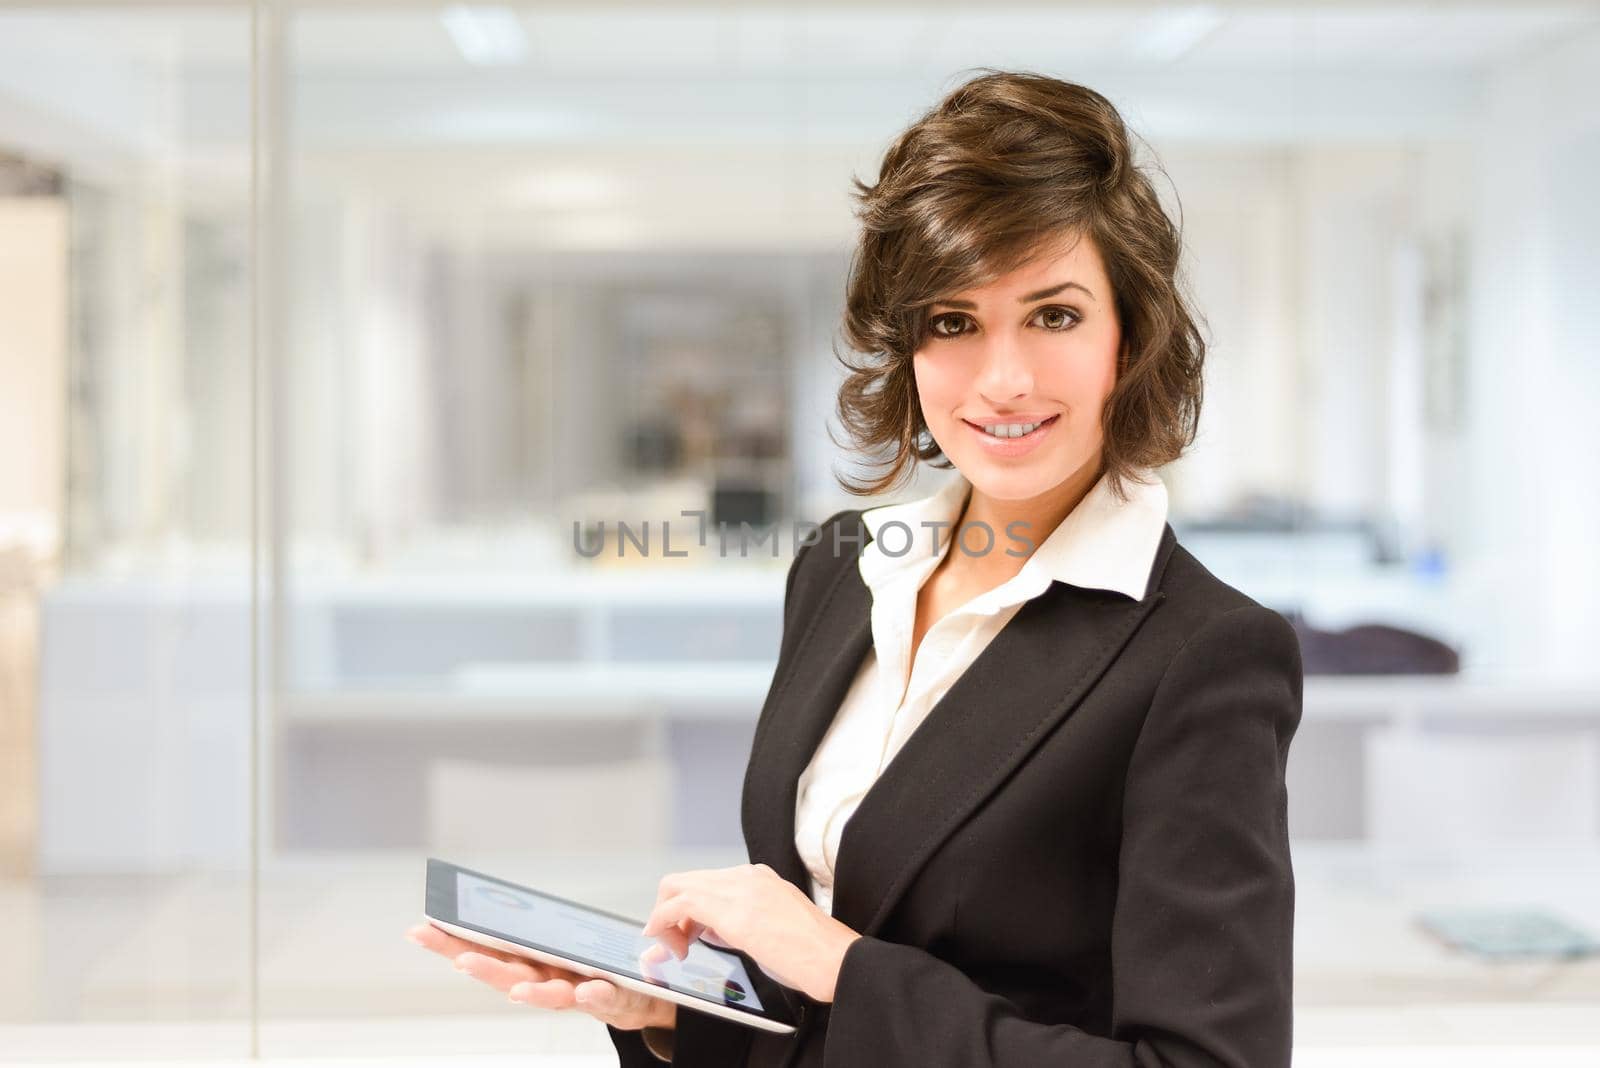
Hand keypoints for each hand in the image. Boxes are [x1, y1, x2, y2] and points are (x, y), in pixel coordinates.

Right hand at [405, 923, 675, 1032]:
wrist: (641, 992)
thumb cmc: (591, 963)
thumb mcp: (559, 940)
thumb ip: (532, 927)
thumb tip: (496, 900)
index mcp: (528, 961)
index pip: (484, 949)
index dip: (452, 941)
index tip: (420, 928)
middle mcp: (546, 981)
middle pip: (508, 974)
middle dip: (482, 967)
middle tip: (457, 958)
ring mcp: (576, 992)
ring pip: (550, 994)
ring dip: (532, 993)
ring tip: (515, 989)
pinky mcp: (612, 997)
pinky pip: (603, 997)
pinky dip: (593, 995)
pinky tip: (585, 989)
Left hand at [641, 862, 861, 1003]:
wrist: (837, 961)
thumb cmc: (812, 955)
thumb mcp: (769, 929)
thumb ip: (737, 922)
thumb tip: (706, 929)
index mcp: (758, 878)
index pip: (705, 883)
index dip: (684, 911)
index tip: (681, 936)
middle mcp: (747, 877)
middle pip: (685, 880)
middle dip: (667, 912)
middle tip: (671, 945)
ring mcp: (741, 889)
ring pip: (677, 886)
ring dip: (664, 919)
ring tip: (673, 950)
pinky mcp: (734, 913)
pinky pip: (680, 905)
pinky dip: (663, 922)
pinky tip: (670, 947)